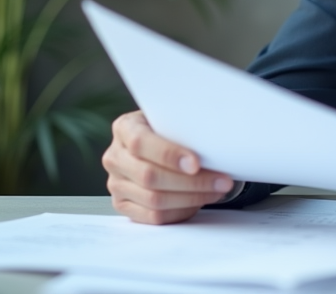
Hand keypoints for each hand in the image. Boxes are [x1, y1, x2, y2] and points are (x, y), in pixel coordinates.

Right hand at [103, 110, 235, 223]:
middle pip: (149, 176)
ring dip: (191, 198)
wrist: (157, 143)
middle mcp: (115, 156)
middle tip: (221, 181)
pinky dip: (181, 211)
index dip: (169, 155)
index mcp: (124, 128)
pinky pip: (153, 216)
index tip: (196, 163)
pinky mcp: (123, 205)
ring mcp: (116, 183)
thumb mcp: (173, 119)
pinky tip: (198, 201)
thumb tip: (214, 144)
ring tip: (216, 191)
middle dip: (191, 182)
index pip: (141, 143)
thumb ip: (183, 128)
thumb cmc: (170, 129)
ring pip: (154, 200)